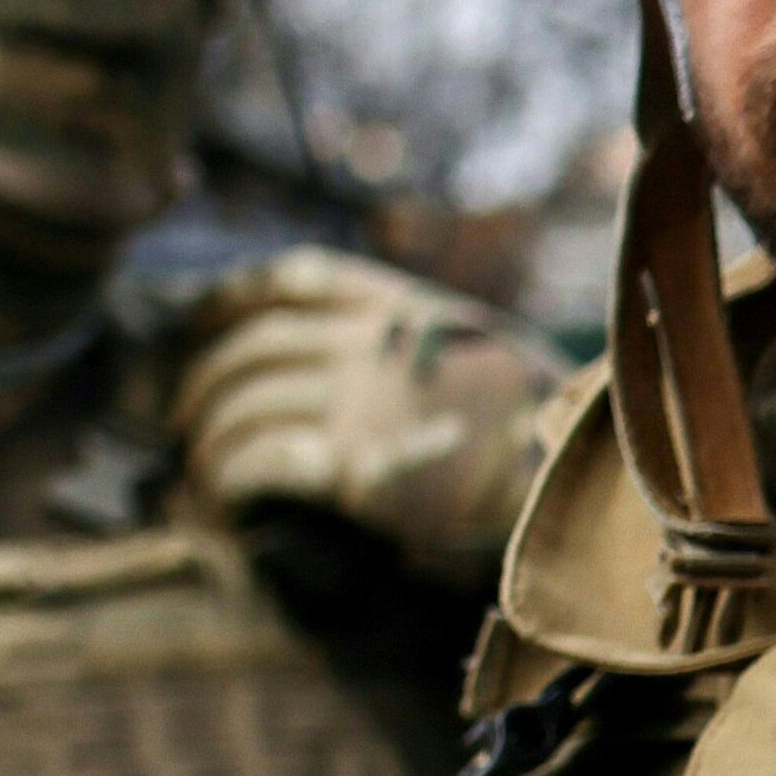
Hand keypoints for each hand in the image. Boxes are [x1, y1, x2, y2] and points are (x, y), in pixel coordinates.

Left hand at [172, 251, 564, 576]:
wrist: (592, 491)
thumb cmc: (554, 439)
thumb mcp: (497, 361)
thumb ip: (430, 351)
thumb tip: (375, 366)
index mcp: (409, 314)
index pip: (296, 279)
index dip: (233, 295)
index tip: (197, 318)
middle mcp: (375, 347)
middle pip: (251, 348)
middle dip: (203, 380)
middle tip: (183, 417)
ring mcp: (363, 404)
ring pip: (244, 402)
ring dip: (209, 436)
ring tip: (199, 467)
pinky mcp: (356, 469)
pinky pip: (260, 458)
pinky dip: (230, 475)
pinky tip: (223, 496)